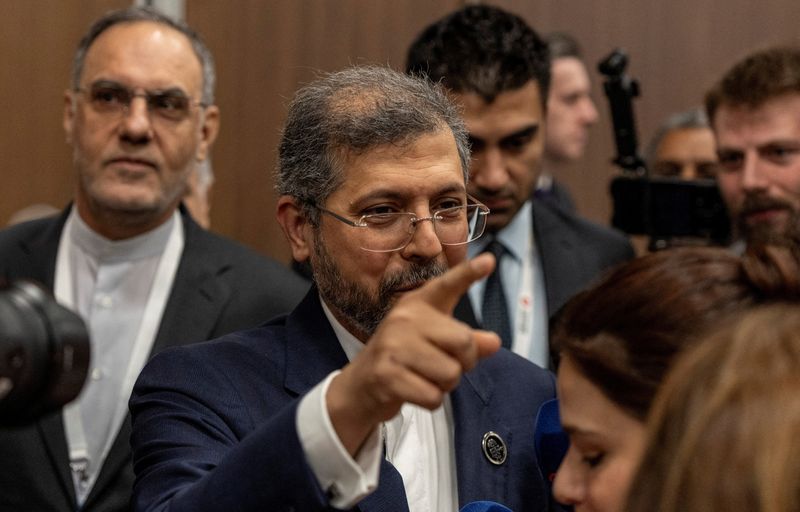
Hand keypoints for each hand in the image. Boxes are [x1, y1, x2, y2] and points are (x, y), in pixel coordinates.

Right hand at [326, 253, 500, 454]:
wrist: (361, 385)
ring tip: (424, 378)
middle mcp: (405, 319)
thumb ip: (466, 342)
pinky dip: (430, 401)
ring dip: (445, 386)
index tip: (489, 260)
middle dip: (464, 363)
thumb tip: (494, 342)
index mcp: (419, 304)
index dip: (469, 272)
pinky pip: (433, 396)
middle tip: (444, 365)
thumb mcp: (435, 343)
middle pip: (464, 342)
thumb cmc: (405, 358)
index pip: (448, 285)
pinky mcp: (386, 375)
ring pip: (451, 374)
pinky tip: (413, 390)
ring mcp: (393, 346)